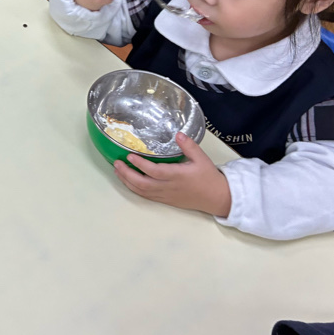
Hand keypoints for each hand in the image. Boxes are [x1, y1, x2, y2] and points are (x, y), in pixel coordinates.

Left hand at [113, 132, 231, 216]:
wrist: (216, 198)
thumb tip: (178, 134)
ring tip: (117, 170)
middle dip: (126, 174)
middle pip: (142, 183)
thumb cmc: (208, 177)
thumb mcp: (201, 158)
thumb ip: (189, 146)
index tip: (129, 156)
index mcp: (176, 176)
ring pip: (141, 191)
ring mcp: (165, 195)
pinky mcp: (165, 200)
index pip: (154, 171)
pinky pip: (146, 196)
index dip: (140, 164)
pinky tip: (128, 181)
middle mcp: (168, 187)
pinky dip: (134, 189)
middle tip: (116, 163)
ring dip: (127, 181)